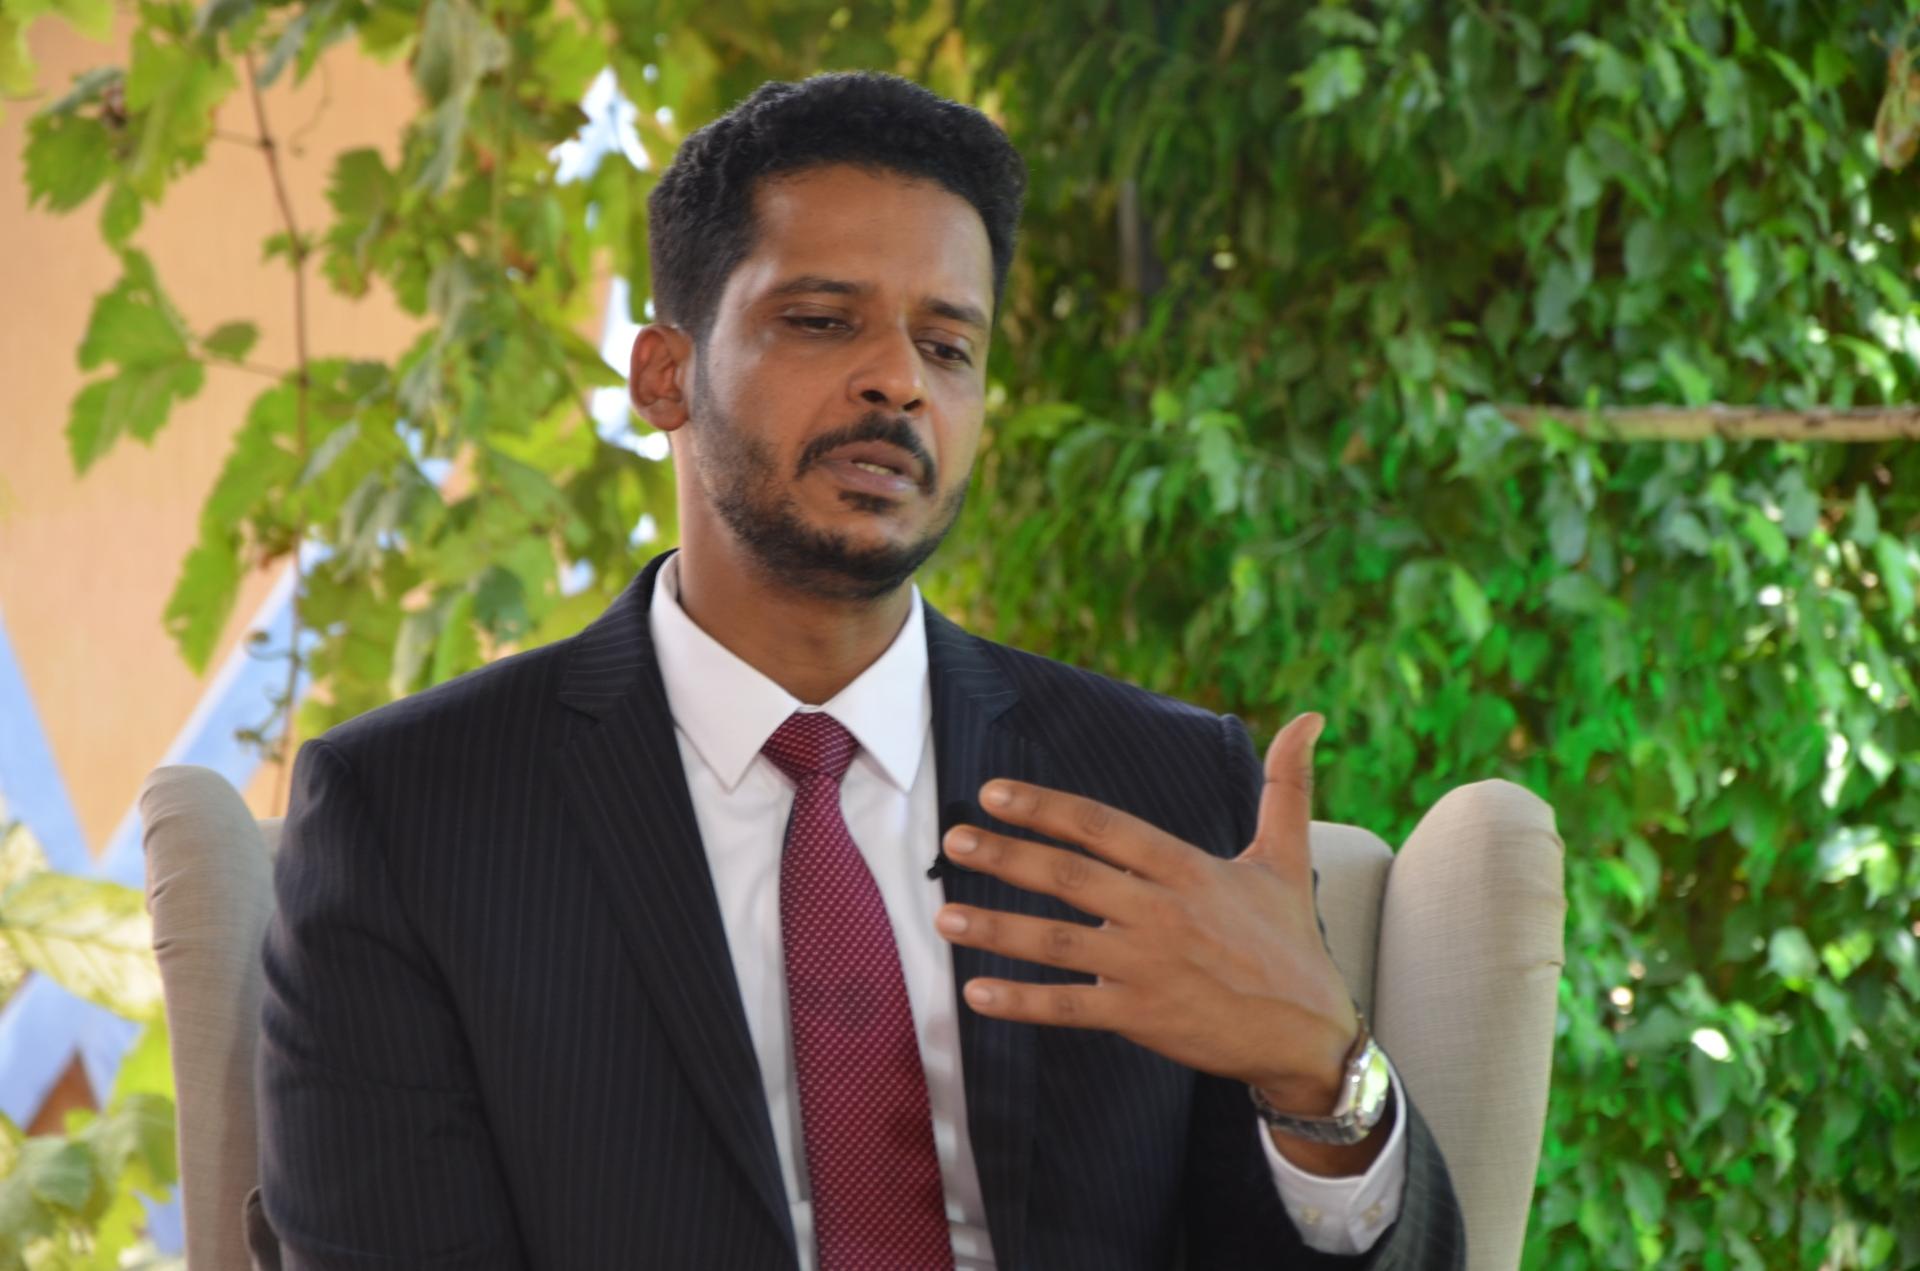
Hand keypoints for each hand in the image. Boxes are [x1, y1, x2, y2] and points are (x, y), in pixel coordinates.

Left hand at [934, 712, 1358, 1110]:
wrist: (1309, 1034)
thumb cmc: (1291, 942)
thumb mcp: (1288, 857)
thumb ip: (1286, 786)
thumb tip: (1310, 717)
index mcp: (1187, 869)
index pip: (1103, 827)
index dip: (1046, 808)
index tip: (993, 793)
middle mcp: (1161, 913)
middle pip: (1070, 876)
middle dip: (1007, 856)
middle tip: (954, 840)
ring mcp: (1147, 967)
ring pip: (1058, 942)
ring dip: (997, 928)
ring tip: (945, 915)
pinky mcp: (1141, 1016)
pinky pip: (1069, 1008)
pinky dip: (1022, 1002)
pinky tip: (976, 994)